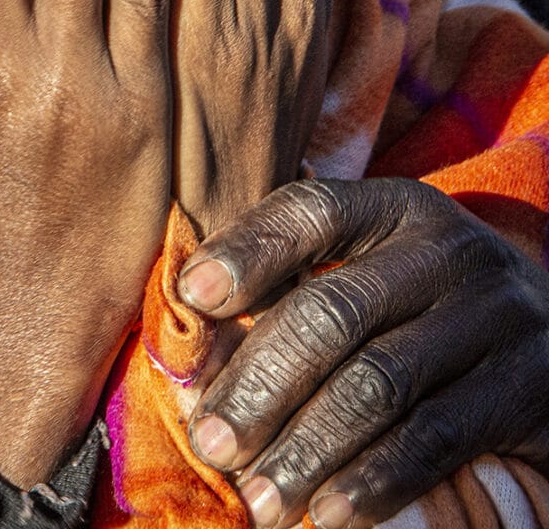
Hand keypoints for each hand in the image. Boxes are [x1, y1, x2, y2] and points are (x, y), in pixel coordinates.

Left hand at [179, 177, 548, 528]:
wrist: (543, 339)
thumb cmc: (416, 308)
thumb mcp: (365, 275)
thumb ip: (289, 294)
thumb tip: (199, 350)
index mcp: (395, 209)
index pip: (312, 211)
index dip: (248, 250)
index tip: (193, 298)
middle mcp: (450, 250)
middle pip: (333, 311)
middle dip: (260, 382)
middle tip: (212, 440)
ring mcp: (497, 317)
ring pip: (377, 384)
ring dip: (306, 447)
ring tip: (258, 494)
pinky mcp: (530, 390)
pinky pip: (435, 439)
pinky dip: (374, 481)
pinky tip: (328, 513)